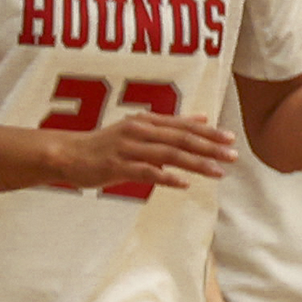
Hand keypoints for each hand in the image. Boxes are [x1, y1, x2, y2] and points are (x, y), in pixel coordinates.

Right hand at [58, 113, 234, 190]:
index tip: (231, 138)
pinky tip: (184, 184)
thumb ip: (171, 124)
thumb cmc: (107, 143)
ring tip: (217, 171)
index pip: (184, 126)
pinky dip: (166, 178)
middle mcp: (141, 131)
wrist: (68, 153)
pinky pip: (146, 172)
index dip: (209, 132)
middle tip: (233, 155)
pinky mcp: (117, 166)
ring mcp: (129, 148)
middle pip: (181, 139)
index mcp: (148, 121)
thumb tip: (203, 117)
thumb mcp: (140, 127)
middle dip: (210, 147)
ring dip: (196, 163)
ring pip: (168, 155)